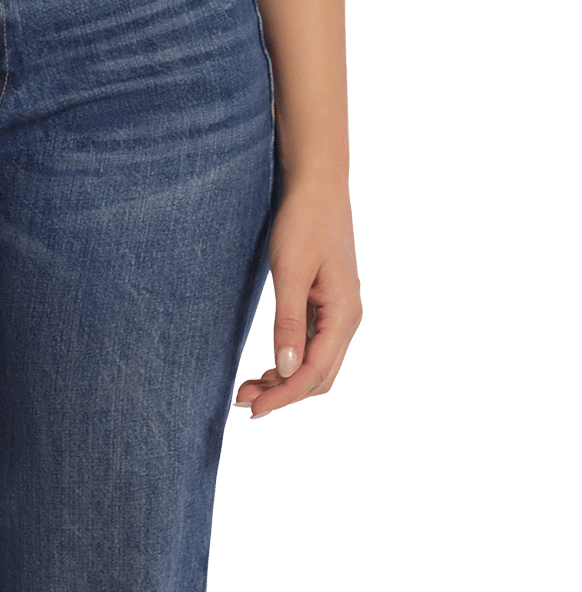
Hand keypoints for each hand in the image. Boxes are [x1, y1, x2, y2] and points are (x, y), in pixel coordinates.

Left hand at [232, 180, 361, 419]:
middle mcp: (347, 319)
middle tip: (243, 401)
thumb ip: (287, 321)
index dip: (283, 395)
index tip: (252, 409)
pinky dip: (291, 359)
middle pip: (318, 376)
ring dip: (285, 379)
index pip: (313, 373)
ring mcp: (339, 311)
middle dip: (283, 393)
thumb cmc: (303, 220)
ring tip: (249, 387)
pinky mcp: (328, 302)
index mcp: (343, 315)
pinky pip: (313, 344)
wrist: (317, 183)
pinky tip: (269, 363)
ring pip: (316, 362)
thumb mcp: (290, 270)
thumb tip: (285, 370)